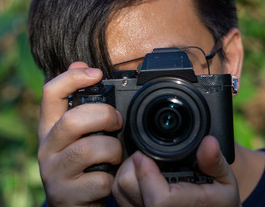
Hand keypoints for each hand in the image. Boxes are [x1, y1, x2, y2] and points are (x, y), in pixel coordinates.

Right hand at [38, 62, 122, 205]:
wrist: (72, 205)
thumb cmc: (80, 164)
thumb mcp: (76, 134)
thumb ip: (79, 104)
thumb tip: (81, 64)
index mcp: (49, 128)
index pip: (50, 93)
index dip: (72, 77)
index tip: (96, 73)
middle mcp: (46, 148)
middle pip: (73, 121)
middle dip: (103, 116)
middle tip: (117, 122)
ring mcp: (54, 173)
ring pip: (89, 150)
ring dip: (113, 150)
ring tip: (116, 155)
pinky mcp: (66, 196)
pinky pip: (99, 180)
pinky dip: (113, 179)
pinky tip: (111, 179)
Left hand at [112, 136, 241, 205]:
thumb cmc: (216, 201)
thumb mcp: (225, 181)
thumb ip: (215, 162)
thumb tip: (208, 142)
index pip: (158, 199)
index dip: (146, 172)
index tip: (143, 154)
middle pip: (129, 188)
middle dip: (134, 165)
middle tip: (148, 155)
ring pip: (119, 190)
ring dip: (128, 171)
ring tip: (146, 165)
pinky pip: (118, 195)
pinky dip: (124, 180)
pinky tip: (140, 175)